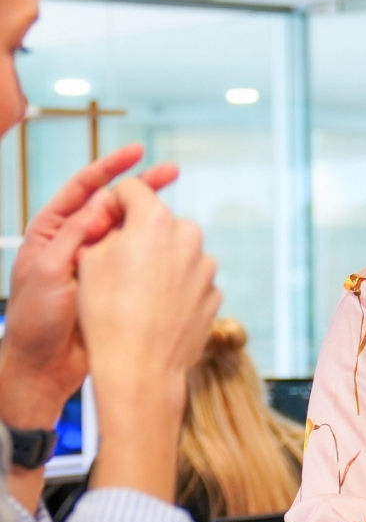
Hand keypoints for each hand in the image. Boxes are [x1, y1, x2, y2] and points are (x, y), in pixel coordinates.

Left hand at [0, 145, 176, 429]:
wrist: (43, 368)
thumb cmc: (34, 320)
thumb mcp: (50, 270)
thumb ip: (75, 235)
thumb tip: (105, 204)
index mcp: (52, 233)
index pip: (84, 189)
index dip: (110, 168)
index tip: (138, 154)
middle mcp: (76, 243)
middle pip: (113, 206)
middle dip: (142, 189)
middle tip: (172, 172)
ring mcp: (99, 265)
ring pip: (131, 234)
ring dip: (152, 222)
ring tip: (176, 214)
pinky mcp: (116, 287)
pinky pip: (139, 263)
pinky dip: (156, 254)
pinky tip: (173, 250)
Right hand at [78, 178, 219, 500]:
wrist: (141, 368)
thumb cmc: (108, 315)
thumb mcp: (90, 261)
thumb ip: (108, 230)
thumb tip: (118, 223)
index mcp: (155, 221)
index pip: (134, 189)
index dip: (116, 203)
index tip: (107, 222)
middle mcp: (189, 237)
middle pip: (160, 222)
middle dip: (142, 235)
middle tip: (120, 263)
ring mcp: (206, 267)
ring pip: (179, 252)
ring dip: (162, 262)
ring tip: (138, 294)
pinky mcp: (215, 292)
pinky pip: (192, 280)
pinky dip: (177, 287)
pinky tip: (157, 309)